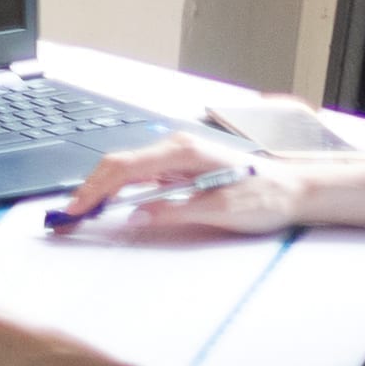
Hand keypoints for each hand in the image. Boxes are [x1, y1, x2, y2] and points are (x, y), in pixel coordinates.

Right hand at [52, 132, 296, 239]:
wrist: (297, 191)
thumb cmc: (267, 197)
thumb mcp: (222, 209)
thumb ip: (175, 210)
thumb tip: (136, 215)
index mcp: (183, 152)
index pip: (124, 167)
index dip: (94, 190)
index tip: (75, 212)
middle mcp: (176, 147)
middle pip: (117, 165)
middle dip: (88, 191)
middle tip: (67, 218)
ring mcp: (177, 157)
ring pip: (125, 170)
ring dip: (100, 191)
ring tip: (80, 215)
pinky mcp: (180, 168)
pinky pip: (138, 176)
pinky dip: (117, 191)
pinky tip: (108, 206)